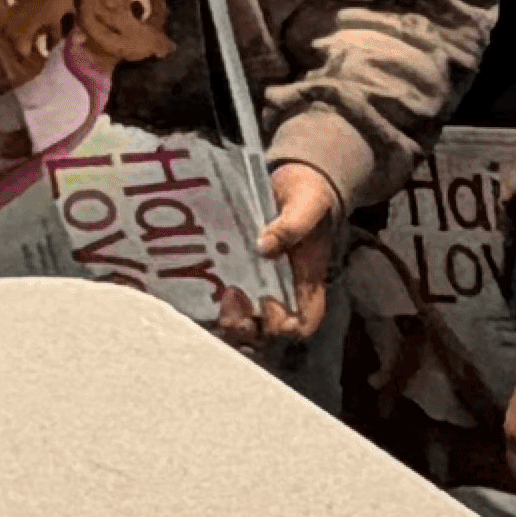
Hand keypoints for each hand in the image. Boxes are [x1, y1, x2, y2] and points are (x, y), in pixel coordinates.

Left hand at [216, 159, 345, 350]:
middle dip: (248, 328)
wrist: (297, 183)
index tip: (267, 300)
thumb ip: (292, 225)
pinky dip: (215, 301)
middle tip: (231, 297)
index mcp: (308, 282)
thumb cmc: (309, 196)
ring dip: (230, 319)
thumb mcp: (307, 203)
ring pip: (246, 324)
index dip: (285, 326)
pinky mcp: (242, 275)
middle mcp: (286, 292)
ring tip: (223, 293)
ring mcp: (263, 286)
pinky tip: (206, 281)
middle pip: (268, 334)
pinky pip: (229, 303)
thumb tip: (264, 247)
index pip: (304, 324)